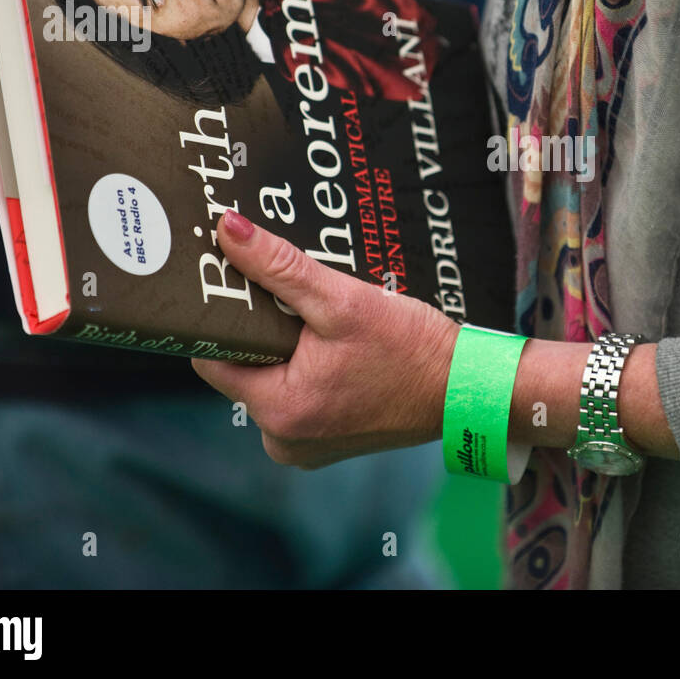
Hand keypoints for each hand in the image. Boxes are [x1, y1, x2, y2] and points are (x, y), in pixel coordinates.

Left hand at [191, 209, 459, 468]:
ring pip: (271, 382)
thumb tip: (229, 231)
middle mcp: (282, 439)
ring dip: (290, 351)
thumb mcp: (343, 300)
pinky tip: (338, 350)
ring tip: (323, 325)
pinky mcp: (327, 443)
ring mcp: (305, 447)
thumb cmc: (412, 350)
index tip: (242, 288)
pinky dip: (311, 372)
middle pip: (243, 369)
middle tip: (296, 302)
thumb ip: (280, 267)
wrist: (467, 388)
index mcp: (278, 410)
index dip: (224, 318)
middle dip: (266, 333)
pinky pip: (299, 398)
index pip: (212, 356)